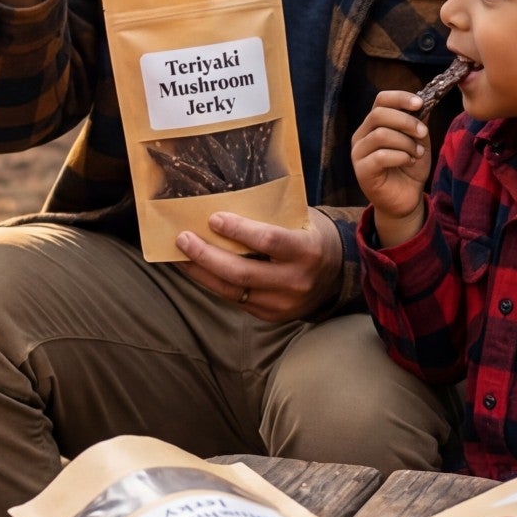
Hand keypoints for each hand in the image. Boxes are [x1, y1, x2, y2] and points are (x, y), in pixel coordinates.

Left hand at [173, 209, 344, 324]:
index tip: (213, 218)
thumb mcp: (299, 220)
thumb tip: (222, 200)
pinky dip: (212, 283)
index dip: (239, 230)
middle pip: (242, 272)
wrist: (336, 275)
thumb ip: (269, 216)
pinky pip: (235, 300)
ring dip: (201, 272)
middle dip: (207, 255)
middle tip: (183, 238)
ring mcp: (283, 304)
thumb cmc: (309, 236)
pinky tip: (195, 269)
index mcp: (307, 251)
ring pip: (232, 291)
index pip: (268, 241)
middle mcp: (295, 281)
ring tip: (180, 254)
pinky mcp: (271, 316)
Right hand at [350, 90, 433, 245]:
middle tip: (423, 132)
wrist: (406, 199)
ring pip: (381, 135)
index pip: (381, 100)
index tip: (420, 103)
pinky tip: (409, 162)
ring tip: (417, 153)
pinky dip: (400, 156)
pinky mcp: (362, 171)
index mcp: (373, 124)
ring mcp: (359, 153)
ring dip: (406, 142)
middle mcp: (362, 135)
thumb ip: (418, 122)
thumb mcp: (419, 141)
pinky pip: (380, 156)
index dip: (400, 98)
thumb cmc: (410, 168)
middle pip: (379, 114)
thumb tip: (423, 101)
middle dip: (406, 121)